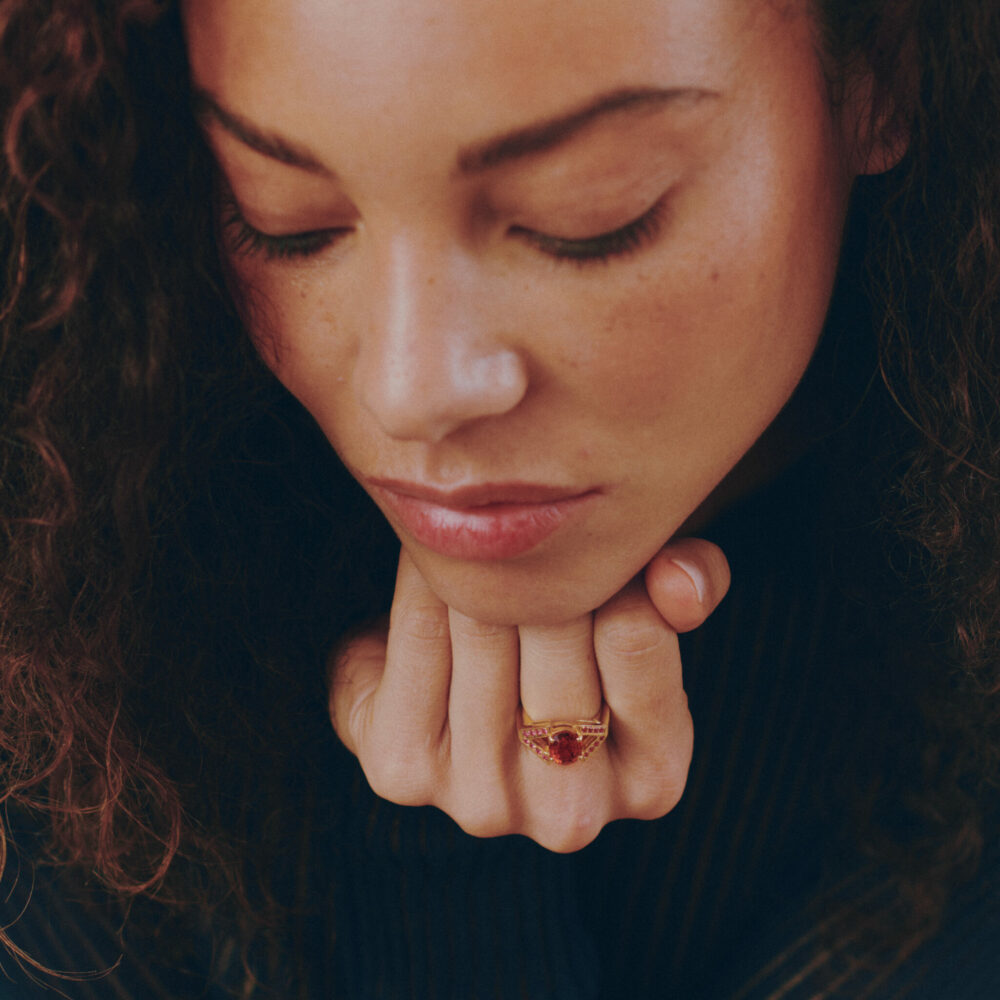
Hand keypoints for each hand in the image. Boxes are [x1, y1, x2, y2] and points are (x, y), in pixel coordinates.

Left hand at [329, 539, 729, 851]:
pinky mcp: (406, 768)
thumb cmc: (570, 651)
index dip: (605, 563)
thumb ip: (687, 586)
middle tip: (522, 519)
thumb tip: (674, 575)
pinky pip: (420, 633)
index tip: (584, 529)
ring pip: (482, 625)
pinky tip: (431, 554)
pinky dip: (423, 576)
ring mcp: (484, 800)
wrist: (455, 696)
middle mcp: (572, 812)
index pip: (636, 635)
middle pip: (554, 629)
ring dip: (477, 556)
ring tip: (480, 522)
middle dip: (537, 560)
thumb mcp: (644, 614)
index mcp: (654, 780)